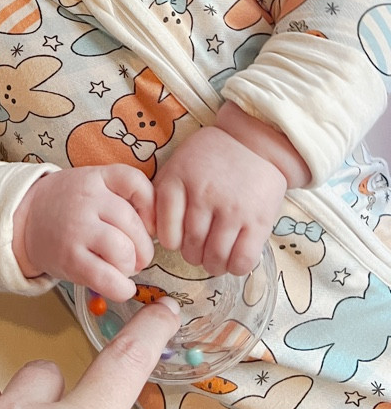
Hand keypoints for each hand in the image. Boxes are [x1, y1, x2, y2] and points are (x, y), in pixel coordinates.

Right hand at [12, 165, 154, 299]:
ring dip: (131, 266)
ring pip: (124, 251)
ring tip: (123, 267)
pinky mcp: (70, 260)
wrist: (24, 219)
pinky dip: (122, 288)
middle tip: (136, 255)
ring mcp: (78, 230)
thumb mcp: (93, 184)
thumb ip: (123, 194)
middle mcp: (87, 201)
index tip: (149, 224)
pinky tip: (121, 286)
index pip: (135, 182)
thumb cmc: (69, 204)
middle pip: (134, 224)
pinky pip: (107, 278)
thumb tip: (157, 227)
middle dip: (143, 246)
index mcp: (97, 178)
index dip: (151, 206)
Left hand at [152, 123, 286, 274]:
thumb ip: (161, 195)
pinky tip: (233, 257)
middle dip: (193, 255)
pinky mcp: (258, 221)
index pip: (166, 233)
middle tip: (199, 248)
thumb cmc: (210, 156)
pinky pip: (242, 260)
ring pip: (215, 258)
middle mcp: (203, 196)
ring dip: (213, 264)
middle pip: (191, 248)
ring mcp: (232, 210)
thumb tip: (150, 231)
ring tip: (215, 256)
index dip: (172, 242)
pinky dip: (235, 267)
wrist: (254, 141)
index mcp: (178, 181)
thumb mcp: (177, 165)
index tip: (178, 238)